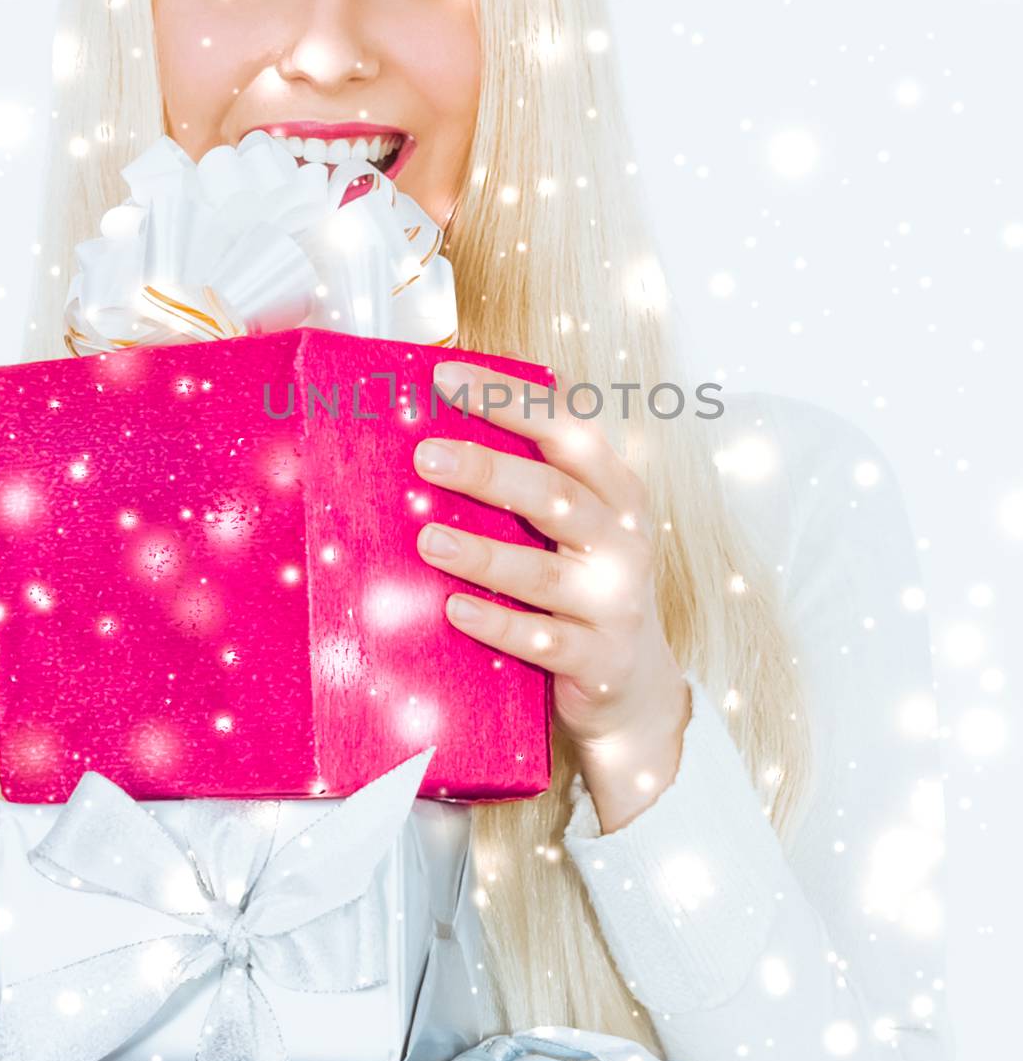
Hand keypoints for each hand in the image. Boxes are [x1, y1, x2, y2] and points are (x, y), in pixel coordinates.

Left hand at [413, 359, 692, 830]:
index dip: (510, 401)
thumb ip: (530, 474)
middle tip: (425, 457)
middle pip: (555, 496)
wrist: (635, 683)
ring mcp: (615, 602)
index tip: (445, 377)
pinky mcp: (599, 660)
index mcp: (615, 490)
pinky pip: (543, 641)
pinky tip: (455, 609)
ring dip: (483, 555)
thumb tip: (440, 413)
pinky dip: (498, 625)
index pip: (567, 429)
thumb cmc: (582, 580)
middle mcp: (623, 539)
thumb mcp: (575, 522)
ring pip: (543, 574)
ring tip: (428, 538)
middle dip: (488, 472)